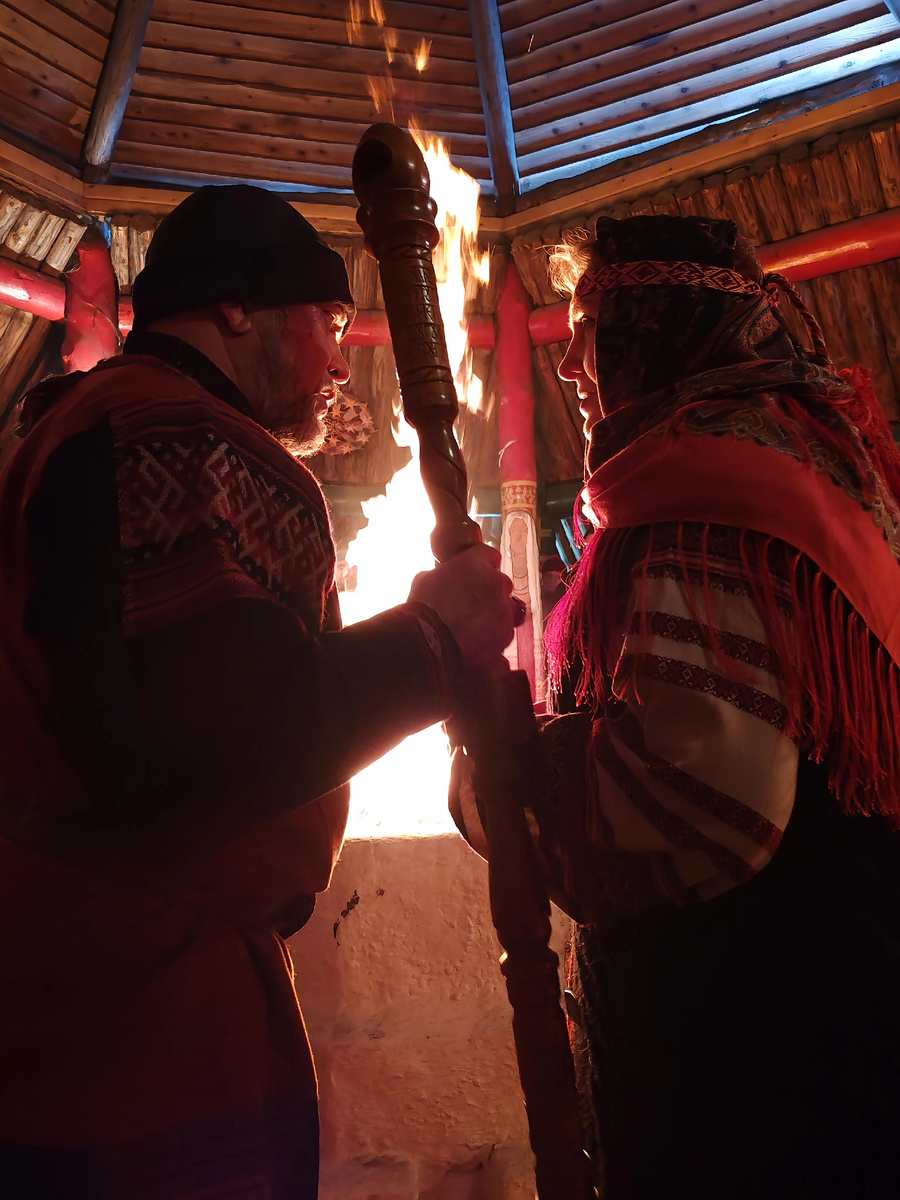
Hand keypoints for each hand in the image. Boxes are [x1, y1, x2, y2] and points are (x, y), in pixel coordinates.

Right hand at [408, 543, 519, 668]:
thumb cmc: (422, 608)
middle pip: (501, 583)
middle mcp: (496, 582)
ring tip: (475, 627)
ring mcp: (504, 609)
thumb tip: (443, 580)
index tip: (475, 576)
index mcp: (476, 562)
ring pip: (508, 609)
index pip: (489, 556)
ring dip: (496, 615)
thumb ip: (444, 575)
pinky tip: (477, 643)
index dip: (482, 567)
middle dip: (490, 592)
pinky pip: (505, 633)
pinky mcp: (506, 633)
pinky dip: (494, 638)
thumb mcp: (425, 579)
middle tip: (472, 605)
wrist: (427, 640)